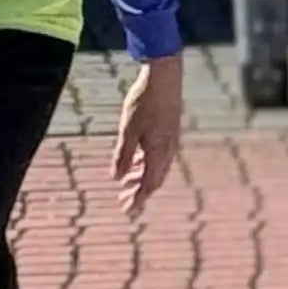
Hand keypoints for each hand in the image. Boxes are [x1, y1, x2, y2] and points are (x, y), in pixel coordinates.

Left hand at [113, 55, 185, 209]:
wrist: (164, 78)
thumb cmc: (144, 103)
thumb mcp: (128, 130)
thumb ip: (123, 155)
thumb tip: (117, 178)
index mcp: (159, 153)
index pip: (149, 185)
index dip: (138, 199)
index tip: (127, 211)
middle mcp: (168, 150)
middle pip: (154, 179)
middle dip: (139, 192)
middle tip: (124, 203)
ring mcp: (170, 140)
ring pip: (157, 168)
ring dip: (141, 178)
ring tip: (126, 184)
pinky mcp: (169, 131)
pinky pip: (159, 156)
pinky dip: (146, 164)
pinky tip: (135, 161)